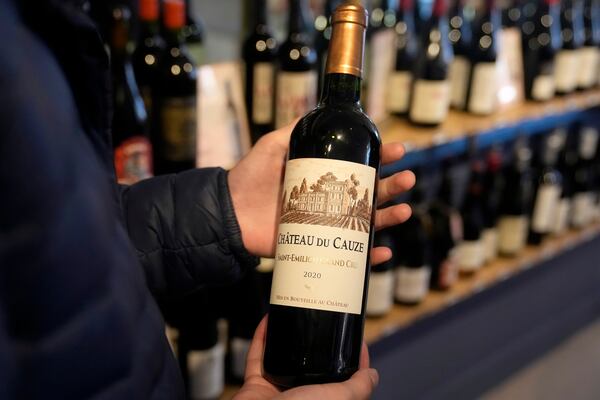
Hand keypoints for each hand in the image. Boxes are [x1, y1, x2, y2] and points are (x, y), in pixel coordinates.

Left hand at [228, 121, 414, 264]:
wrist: (228, 214)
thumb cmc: (250, 178)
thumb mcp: (272, 147)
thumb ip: (293, 131)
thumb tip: (318, 111)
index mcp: (323, 177)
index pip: (358, 166)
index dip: (380, 158)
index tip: (397, 150)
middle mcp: (330, 200)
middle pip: (369, 194)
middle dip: (392, 185)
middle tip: (407, 178)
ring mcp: (326, 224)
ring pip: (365, 222)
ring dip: (389, 217)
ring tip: (405, 210)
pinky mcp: (318, 245)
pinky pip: (349, 254)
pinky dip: (368, 257)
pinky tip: (381, 253)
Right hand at [232, 316, 378, 399]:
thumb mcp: (339, 398)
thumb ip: (358, 387)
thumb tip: (374, 375)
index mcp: (323, 399)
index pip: (341, 378)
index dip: (349, 358)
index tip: (353, 339)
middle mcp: (301, 396)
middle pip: (310, 365)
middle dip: (314, 344)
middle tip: (321, 321)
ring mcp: (277, 391)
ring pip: (282, 358)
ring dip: (286, 338)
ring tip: (294, 317)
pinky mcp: (256, 386)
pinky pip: (257, 357)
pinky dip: (261, 338)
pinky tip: (268, 321)